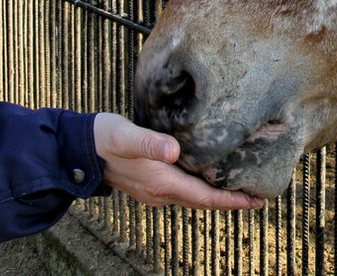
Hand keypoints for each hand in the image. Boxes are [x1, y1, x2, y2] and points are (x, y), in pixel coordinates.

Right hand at [93, 113, 263, 209]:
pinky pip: (184, 190)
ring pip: (194, 197)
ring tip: (241, 189)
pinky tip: (210, 177)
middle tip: (258, 198)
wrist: (77, 148)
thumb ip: (149, 143)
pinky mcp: (150, 182)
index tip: (256, 201)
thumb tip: (173, 151)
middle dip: (231, 200)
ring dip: (218, 195)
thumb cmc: (104, 138)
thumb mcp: (127, 136)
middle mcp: (160, 192)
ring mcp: (154, 190)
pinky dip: (202, 187)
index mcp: (161, 183)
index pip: (205, 197)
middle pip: (203, 201)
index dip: (231, 200)